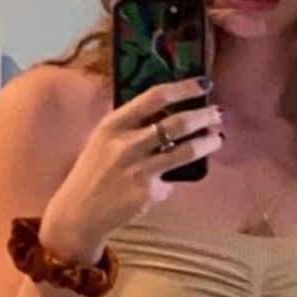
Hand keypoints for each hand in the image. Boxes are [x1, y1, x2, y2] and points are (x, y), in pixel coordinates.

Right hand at [41, 77, 222, 257]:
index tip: (203, 84)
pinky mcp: (149, 194)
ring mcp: (139, 170)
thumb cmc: (94, 171)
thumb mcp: (104, 139)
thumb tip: (171, 111)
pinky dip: (172, 181)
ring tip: (217, 139)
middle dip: (204, 116)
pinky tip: (166, 182)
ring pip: (186, 152)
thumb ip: (131, 125)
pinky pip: (171, 182)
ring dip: (208, 143)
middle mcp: (126, 145)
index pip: (154, 97)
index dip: (184, 88)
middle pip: (177, 123)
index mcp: (113, 125)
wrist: (79, 212)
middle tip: (218, 113)